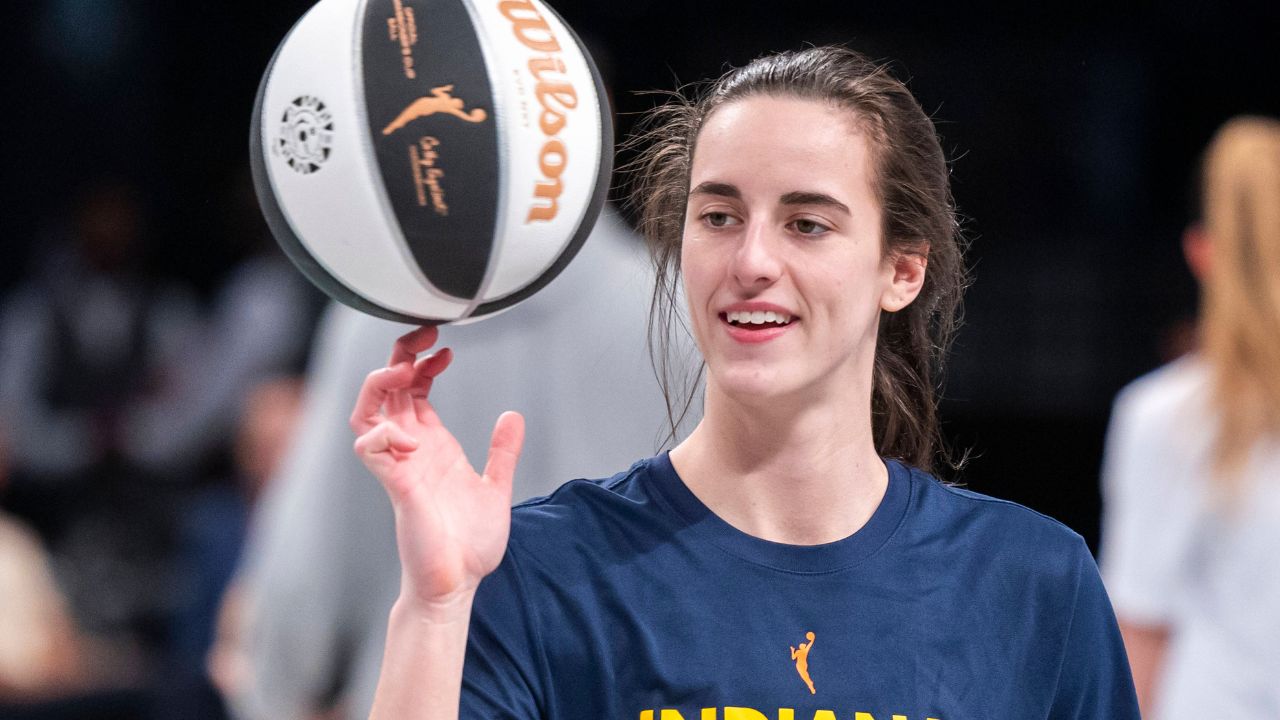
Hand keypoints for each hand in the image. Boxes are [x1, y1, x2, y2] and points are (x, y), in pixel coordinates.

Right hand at [350, 326, 524, 610]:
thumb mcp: (495, 486)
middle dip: (398, 357)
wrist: (459, 584)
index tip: (444, 347)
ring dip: (381, 386)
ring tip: (406, 371)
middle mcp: (410, 451)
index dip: (422, 362)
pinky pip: (370, 449)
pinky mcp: (397, 487)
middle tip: (422, 337)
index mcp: (431, 445)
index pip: (413, 391)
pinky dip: (382, 433)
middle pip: (386, 391)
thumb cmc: (469, 543)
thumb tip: (513, 415)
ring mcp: (399, 467)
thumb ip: (502, 452)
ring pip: (366, 412)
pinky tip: (409, 435)